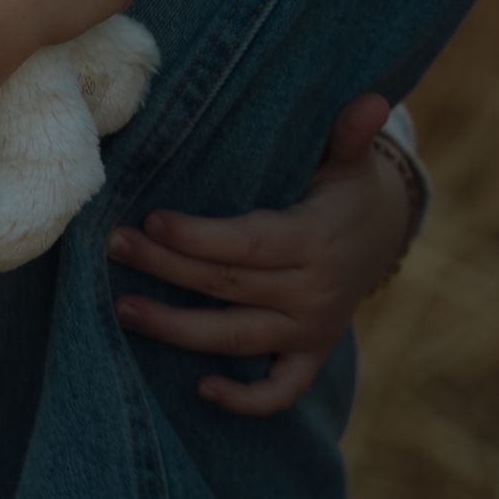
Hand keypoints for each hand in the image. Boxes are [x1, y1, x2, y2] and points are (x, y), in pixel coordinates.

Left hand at [104, 93, 415, 415]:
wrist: (385, 234)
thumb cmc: (348, 187)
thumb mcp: (351, 160)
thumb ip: (350, 133)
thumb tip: (370, 99)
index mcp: (314, 241)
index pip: (247, 244)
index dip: (199, 238)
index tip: (151, 222)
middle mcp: (311, 292)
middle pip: (226, 286)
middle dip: (166, 269)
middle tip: (113, 247)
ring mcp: (311, 329)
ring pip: (236, 337)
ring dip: (178, 329)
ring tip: (124, 309)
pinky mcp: (311, 354)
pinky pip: (281, 389)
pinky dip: (248, 400)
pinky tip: (203, 389)